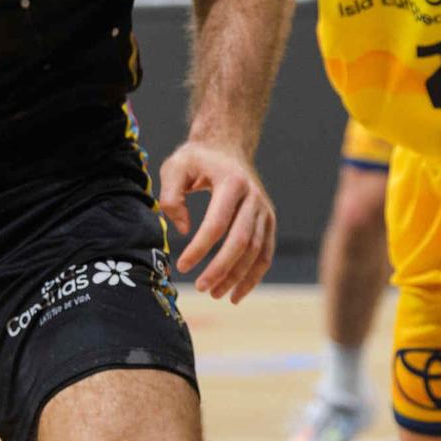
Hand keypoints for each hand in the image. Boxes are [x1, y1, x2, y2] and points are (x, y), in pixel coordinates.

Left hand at [157, 140, 275, 302]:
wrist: (227, 146)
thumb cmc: (197, 159)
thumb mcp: (175, 167)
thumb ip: (171, 196)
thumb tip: (184, 231)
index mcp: (231, 182)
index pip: (217, 223)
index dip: (200, 248)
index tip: (182, 265)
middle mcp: (254, 197)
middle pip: (241, 241)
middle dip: (221, 268)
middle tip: (200, 287)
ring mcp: (265, 210)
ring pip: (256, 251)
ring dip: (237, 277)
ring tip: (215, 294)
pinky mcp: (269, 221)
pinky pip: (265, 254)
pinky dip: (253, 276)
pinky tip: (237, 293)